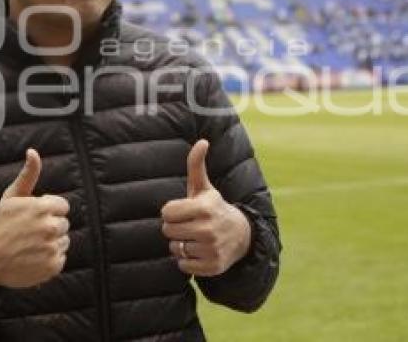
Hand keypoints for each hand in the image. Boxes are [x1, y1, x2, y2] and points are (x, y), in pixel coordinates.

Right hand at [0, 148, 69, 288]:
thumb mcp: (12, 196)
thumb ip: (28, 174)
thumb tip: (33, 151)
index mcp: (42, 207)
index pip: (62, 206)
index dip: (49, 210)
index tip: (33, 217)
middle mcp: (50, 227)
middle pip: (63, 223)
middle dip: (50, 225)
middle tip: (30, 232)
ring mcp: (52, 248)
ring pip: (64, 241)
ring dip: (51, 242)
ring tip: (31, 244)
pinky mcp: (53, 266)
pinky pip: (61, 257)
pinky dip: (50, 258)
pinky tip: (33, 257)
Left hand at [161, 140, 251, 276]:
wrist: (241, 236)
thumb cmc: (213, 208)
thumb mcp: (204, 187)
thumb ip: (196, 164)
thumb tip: (202, 141)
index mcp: (204, 207)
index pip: (166, 212)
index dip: (171, 212)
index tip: (183, 211)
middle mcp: (208, 229)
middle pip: (167, 231)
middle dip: (174, 228)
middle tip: (188, 225)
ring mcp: (211, 249)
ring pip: (175, 248)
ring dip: (181, 244)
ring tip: (195, 238)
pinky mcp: (213, 266)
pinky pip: (183, 265)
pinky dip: (187, 261)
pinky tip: (199, 251)